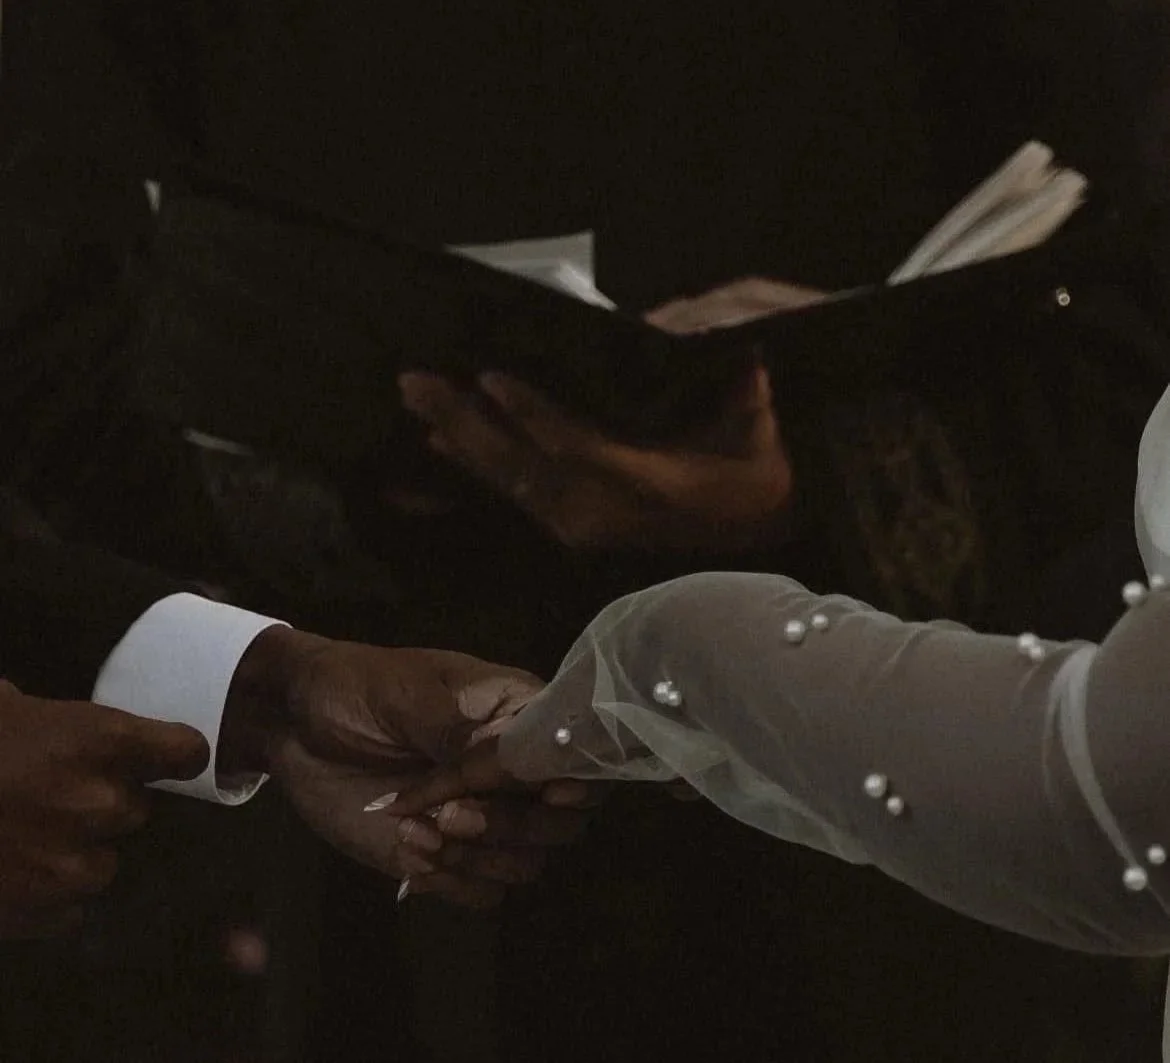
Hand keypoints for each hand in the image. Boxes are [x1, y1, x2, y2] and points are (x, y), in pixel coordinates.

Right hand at [0, 682, 208, 938]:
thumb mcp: (1, 706)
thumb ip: (53, 722)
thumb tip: (74, 734)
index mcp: (99, 742)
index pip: (185, 752)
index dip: (174, 755)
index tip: (169, 759)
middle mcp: (103, 805)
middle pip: (134, 809)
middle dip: (99, 802)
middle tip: (43, 794)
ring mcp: (78, 865)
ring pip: (101, 859)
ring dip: (70, 851)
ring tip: (13, 835)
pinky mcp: (50, 912)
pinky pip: (70, 904)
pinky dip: (44, 893)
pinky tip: (3, 871)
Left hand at [221, 629, 593, 907]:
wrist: (294, 727)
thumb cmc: (354, 690)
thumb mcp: (408, 694)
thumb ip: (461, 727)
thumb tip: (512, 758)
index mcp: (521, 718)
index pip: (580, 758)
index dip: (575, 782)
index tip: (547, 793)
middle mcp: (516, 774)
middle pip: (562, 824)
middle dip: (510, 826)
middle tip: (448, 813)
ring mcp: (486, 818)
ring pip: (526, 865)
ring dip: (476, 858)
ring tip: (414, 831)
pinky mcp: (451, 856)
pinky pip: (484, 893)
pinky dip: (452, 882)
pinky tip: (409, 854)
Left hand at [398, 276, 824, 552]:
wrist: (775, 519)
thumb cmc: (767, 457)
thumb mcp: (758, 410)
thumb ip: (725, 369)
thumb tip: (658, 326)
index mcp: (659, 483)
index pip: (585, 449)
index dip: (535, 416)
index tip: (492, 378)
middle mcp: (617, 514)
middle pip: (529, 472)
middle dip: (470, 425)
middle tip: (418, 382)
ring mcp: (597, 527)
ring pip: (517, 488)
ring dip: (465, 445)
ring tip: (420, 403)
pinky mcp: (585, 529)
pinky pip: (523, 499)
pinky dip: (484, 468)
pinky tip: (447, 443)